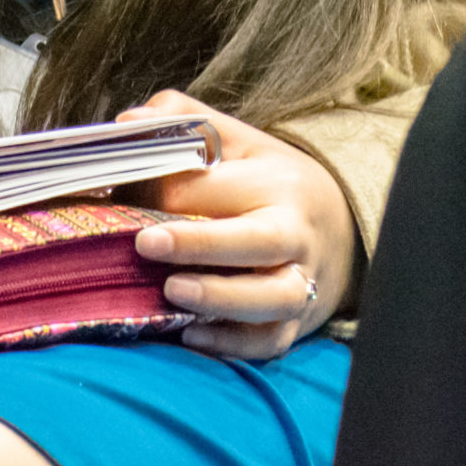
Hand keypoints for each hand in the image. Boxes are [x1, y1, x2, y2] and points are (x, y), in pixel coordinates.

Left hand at [125, 90, 358, 359]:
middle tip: (145, 244)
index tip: (125, 194)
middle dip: (200, 244)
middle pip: (258, 241)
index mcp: (277, 182)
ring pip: (271, 297)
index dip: (169, 193)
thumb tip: (127, 124)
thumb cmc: (271, 181)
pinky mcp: (297, 323)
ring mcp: (302, 282)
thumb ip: (182, 121)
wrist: (340, 229)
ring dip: (220, 298)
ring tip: (171, 292)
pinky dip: (232, 344)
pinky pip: (269, 341)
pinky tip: (190, 336)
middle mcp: (296, 233)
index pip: (220, 187)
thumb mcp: (238, 141)